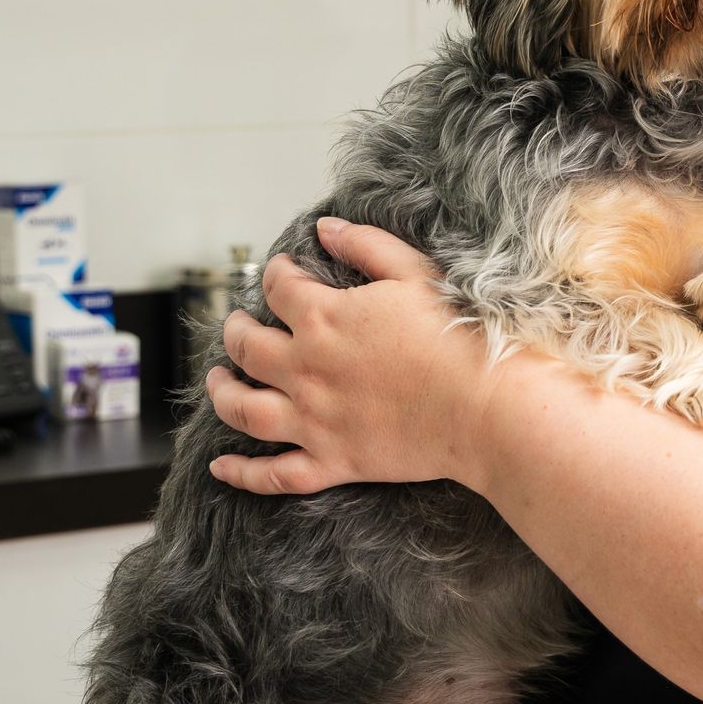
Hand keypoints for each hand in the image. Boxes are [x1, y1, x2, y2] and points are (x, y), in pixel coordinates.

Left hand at [205, 216, 498, 495]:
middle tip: (236, 325)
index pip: (279, 289)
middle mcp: (306, 369)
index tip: (281, 271)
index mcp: (325, 318)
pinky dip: (242, 473)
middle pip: (247, 348)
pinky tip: (221, 467)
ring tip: (216, 382)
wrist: (486, 407)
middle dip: (235, 331)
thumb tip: (326, 229)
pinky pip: (273, 475)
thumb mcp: (416, 273)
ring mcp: (314, 421)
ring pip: (244, 410)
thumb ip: (367, 246)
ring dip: (221, 394)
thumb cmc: (457, 336)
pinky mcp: (331, 462)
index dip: (276, 274)